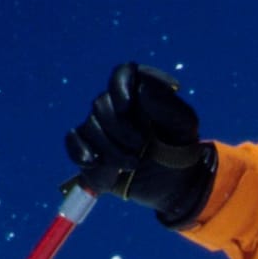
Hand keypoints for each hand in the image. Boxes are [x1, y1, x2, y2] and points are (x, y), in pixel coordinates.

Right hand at [65, 63, 215, 225]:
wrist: (174, 184)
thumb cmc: (182, 149)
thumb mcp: (184, 128)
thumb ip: (168, 107)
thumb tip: (142, 89)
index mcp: (142, 92)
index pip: (123, 73)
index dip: (120, 86)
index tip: (127, 106)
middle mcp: (118, 105)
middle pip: (101, 103)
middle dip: (120, 128)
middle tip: (141, 145)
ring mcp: (102, 126)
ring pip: (90, 127)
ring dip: (111, 149)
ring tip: (134, 164)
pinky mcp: (90, 147)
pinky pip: (73, 141)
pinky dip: (81, 152)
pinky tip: (95, 162)